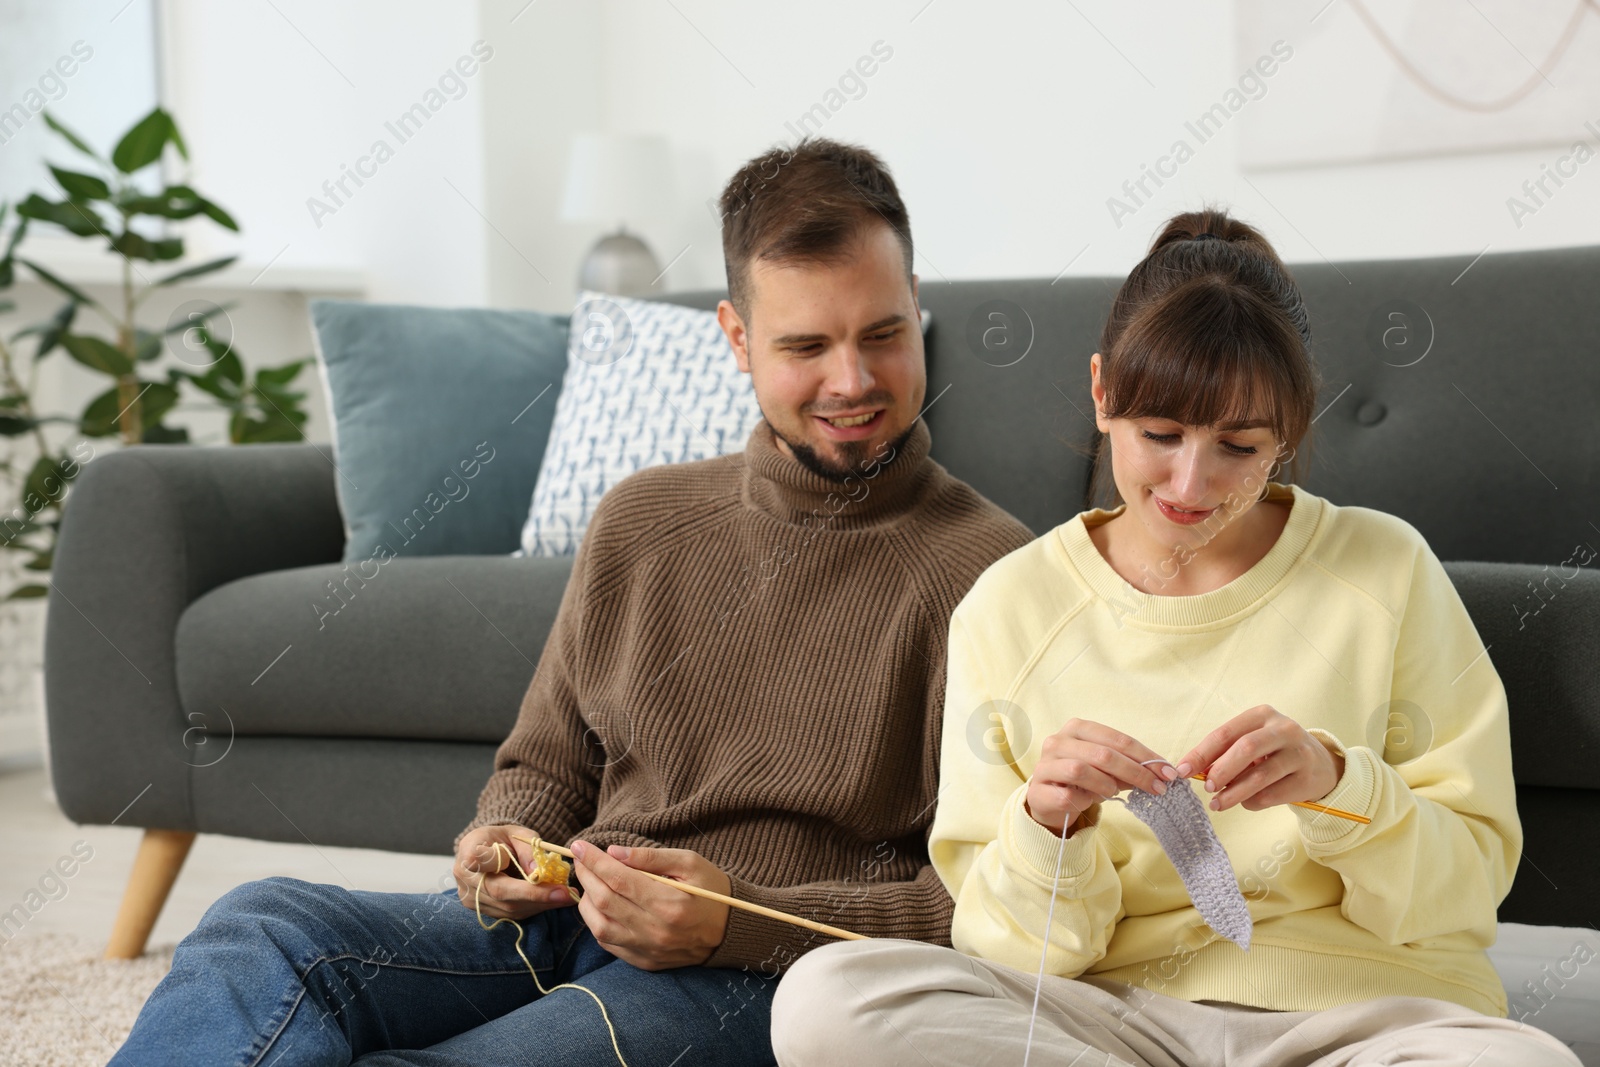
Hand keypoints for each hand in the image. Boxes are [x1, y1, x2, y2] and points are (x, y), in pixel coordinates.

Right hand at [453, 825, 578, 920]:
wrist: (488, 850)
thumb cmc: (503, 838)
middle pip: (500, 892)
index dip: (509, 869)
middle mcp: (465, 878)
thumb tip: (538, 872)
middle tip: (566, 893)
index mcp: (469, 851)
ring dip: (540, 904)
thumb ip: (527, 848)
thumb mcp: (517, 833)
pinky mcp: (482, 911)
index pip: (484, 862)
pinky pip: (511, 914)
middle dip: (536, 895)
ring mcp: (470, 899)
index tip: (538, 874)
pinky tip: (553, 901)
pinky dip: (534, 908)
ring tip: (566, 897)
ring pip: (508, 907)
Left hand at [570, 840, 730, 970]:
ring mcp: (648, 950)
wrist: (730, 931)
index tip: (580, 846)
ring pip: (599, 926)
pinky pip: (608, 943)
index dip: (594, 861)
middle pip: (604, 901)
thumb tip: (613, 852)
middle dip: (586, 875)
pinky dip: (596, 922)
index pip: (619, 878)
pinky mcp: (644, 962)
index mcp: (670, 903)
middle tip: (581, 859)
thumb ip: (650, 856)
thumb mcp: (689, 862)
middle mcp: (656, 930)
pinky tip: (600, 904)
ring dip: (587, 900)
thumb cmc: (711, 890)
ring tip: (590, 881)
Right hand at [1025, 719, 1177, 834]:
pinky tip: (1088, 802)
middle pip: (1103, 754)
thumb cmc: (1083, 779)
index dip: (1145, 756)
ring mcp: (1046, 764)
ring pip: (1082, 770)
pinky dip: (1085, 800)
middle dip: (1135, 773)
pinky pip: (1068, 795)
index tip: (1168, 773)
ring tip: (1115, 794)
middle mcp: (1058, 741)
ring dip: (1107, 785)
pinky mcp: (1038, 789)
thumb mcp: (1106, 768)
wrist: (1049, 798)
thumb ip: (1128, 766)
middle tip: (1158, 788)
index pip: (1117, 739)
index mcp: (1078, 728)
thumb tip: (1160, 773)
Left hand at [1174, 705, 1343, 812]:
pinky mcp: (1307, 778)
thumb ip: (1225, 752)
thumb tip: (1191, 770)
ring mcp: (1299, 753)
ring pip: (1260, 775)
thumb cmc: (1274, 752)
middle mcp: (1283, 729)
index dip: (1201, 753)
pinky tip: (1245, 803)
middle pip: (1246, 748)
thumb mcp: (1252, 742)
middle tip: (1207, 788)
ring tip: (1217, 803)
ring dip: (1234, 793)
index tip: (1182, 770)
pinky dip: (1253, 802)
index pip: (1225, 733)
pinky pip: (1272, 795)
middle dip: (1221, 770)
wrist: (1320, 765)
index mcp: (1262, 715)